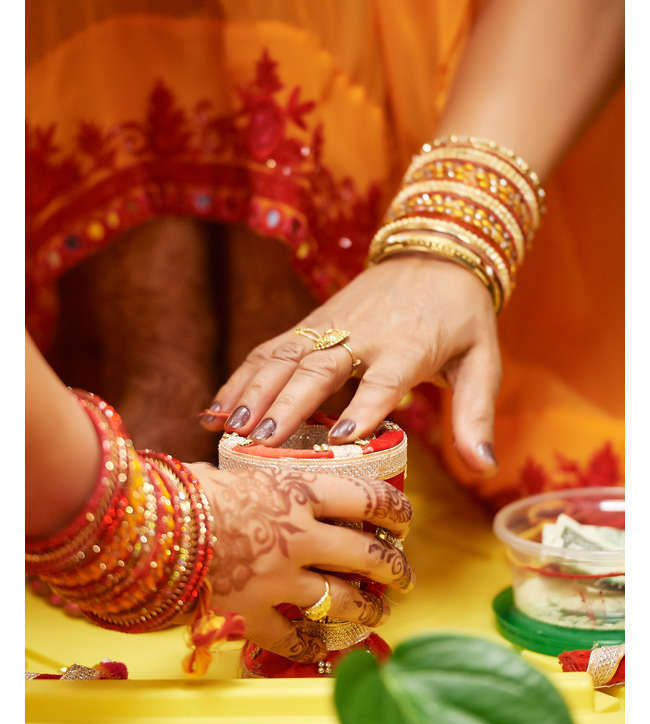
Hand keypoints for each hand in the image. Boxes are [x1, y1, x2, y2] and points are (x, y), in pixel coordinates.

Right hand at [192, 463, 413, 662]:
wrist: (144, 531)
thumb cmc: (180, 493)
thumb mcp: (228, 473)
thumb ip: (255, 484)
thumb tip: (253, 483)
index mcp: (297, 492)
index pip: (367, 498)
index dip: (395, 511)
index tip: (405, 520)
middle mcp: (300, 536)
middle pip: (368, 555)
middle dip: (394, 568)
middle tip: (404, 576)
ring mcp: (281, 581)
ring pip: (345, 600)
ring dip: (369, 609)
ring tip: (379, 613)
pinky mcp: (255, 617)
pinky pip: (297, 640)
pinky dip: (315, 645)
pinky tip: (325, 647)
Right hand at [202, 254, 500, 472]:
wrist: (435, 253)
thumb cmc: (461, 316)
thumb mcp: (482, 360)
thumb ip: (476, 414)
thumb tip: (484, 470)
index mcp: (409, 345)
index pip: (384, 379)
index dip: (364, 407)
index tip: (340, 437)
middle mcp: (363, 334)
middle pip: (321, 368)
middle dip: (288, 403)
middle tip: (260, 439)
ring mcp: (331, 325)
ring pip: (285, 356)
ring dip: (254, 389)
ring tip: (226, 426)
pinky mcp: (312, 322)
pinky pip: (272, 349)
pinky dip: (242, 377)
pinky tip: (217, 408)